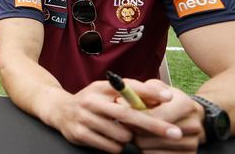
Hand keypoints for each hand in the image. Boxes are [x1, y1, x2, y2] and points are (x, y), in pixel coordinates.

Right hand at [49, 80, 181, 152]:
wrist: (59, 110)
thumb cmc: (92, 102)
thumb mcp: (106, 92)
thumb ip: (129, 94)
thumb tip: (160, 99)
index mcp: (100, 87)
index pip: (128, 87)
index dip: (149, 92)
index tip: (169, 97)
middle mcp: (91, 100)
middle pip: (128, 114)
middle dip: (154, 125)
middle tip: (174, 132)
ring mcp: (84, 118)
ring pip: (122, 135)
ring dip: (129, 137)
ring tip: (122, 132)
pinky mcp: (80, 134)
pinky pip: (111, 147)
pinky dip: (117, 146)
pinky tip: (111, 138)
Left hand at [130, 80, 203, 152]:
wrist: (192, 116)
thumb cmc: (167, 100)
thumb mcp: (157, 89)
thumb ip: (141, 93)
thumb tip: (120, 101)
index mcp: (185, 105)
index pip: (156, 117)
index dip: (136, 117)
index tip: (123, 116)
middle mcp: (193, 125)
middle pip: (151, 135)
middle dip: (135, 130)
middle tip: (126, 125)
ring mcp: (192, 143)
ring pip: (150, 148)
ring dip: (138, 141)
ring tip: (137, 131)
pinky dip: (147, 150)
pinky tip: (146, 141)